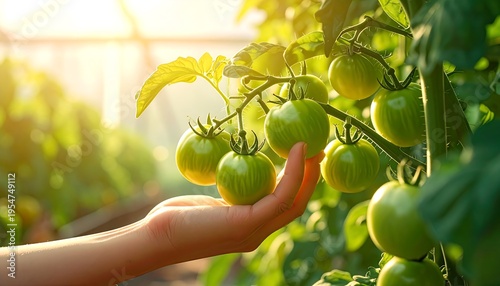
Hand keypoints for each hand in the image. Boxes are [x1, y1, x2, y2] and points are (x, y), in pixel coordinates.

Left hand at [144, 142, 323, 263]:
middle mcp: (257, 233)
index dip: (299, 182)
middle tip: (318, 150)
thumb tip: (239, 171)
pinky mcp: (247, 225)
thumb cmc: (175, 218)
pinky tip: (295, 151)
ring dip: (307, 173)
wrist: (154, 237)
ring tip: (312, 147)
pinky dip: (292, 172)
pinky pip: (279, 196)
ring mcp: (254, 232)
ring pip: (293, 201)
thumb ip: (231, 194)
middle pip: (296, 204)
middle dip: (310, 177)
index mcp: (250, 227)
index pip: (284, 205)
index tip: (304, 157)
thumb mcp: (211, 202)